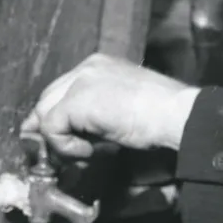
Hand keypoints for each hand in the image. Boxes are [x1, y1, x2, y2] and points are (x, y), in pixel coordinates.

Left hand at [20, 52, 200, 159]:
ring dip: (60, 141)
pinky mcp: (77, 100)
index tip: (64, 143)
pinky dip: (65, 147)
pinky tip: (90, 152)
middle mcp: (87, 67)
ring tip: (84, 155)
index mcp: (99, 66)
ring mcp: (81, 81)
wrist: (177, 115)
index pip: (61, 91)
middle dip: (49, 130)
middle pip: (47, 100)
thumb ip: (95, 117)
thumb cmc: (161, 117)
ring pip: (45, 114)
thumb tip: (74, 138)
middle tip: (62, 156)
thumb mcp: (121, 110)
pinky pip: (52, 128)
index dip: (57, 119)